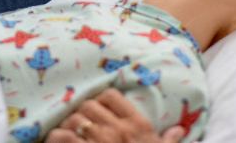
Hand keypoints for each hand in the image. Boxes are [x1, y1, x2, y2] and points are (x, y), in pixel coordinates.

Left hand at [46, 89, 184, 142]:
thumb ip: (169, 140)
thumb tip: (178, 131)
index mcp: (137, 125)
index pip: (111, 96)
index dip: (100, 99)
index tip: (97, 109)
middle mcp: (118, 129)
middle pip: (88, 105)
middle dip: (82, 113)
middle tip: (81, 123)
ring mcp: (100, 141)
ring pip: (74, 118)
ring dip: (68, 125)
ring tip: (67, 133)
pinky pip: (62, 136)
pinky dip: (56, 137)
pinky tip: (57, 141)